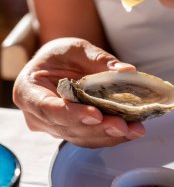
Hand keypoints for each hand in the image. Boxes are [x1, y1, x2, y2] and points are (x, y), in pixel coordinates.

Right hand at [13, 38, 144, 147]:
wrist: (60, 64)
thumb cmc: (62, 54)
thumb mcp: (77, 48)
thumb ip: (99, 59)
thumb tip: (126, 71)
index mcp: (28, 90)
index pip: (47, 108)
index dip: (72, 114)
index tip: (96, 115)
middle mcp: (37, 114)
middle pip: (66, 127)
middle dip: (97, 128)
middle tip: (123, 125)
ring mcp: (52, 126)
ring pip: (79, 137)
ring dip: (108, 136)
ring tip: (133, 129)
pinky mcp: (69, 131)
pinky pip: (88, 138)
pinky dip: (109, 137)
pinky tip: (129, 131)